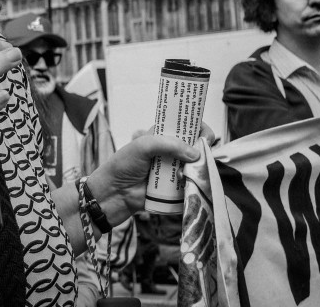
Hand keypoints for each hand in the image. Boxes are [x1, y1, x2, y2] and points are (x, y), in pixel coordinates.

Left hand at [85, 123, 214, 225]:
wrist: (114, 193)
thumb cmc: (123, 165)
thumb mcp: (143, 146)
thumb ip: (168, 144)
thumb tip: (195, 154)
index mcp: (164, 137)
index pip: (188, 127)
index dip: (199, 128)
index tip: (204, 134)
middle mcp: (173, 153)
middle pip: (199, 147)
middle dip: (203, 150)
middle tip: (199, 154)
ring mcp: (177, 171)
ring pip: (200, 167)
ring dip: (198, 168)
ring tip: (186, 171)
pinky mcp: (178, 189)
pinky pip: (194, 186)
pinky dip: (195, 184)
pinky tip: (185, 183)